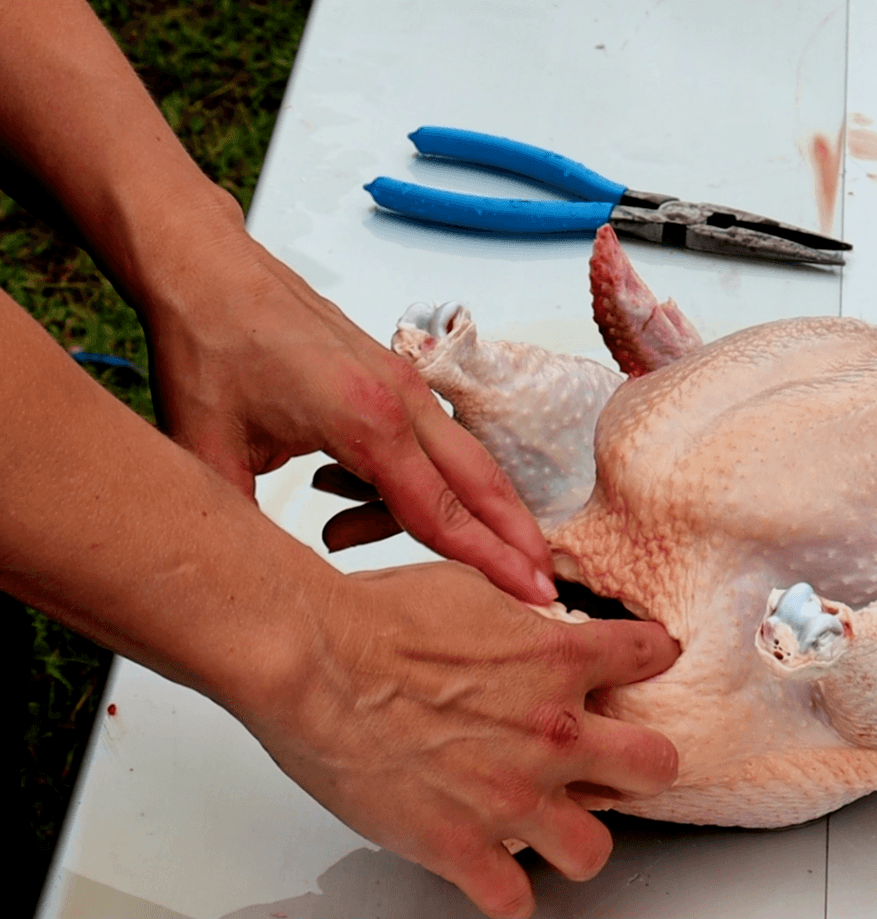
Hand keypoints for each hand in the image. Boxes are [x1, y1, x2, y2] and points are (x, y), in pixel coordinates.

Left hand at [140, 197, 554, 602]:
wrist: (205, 268)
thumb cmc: (209, 342)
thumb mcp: (208, 451)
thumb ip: (241, 528)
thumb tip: (255, 588)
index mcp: (365, 420)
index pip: (442, 512)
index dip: (489, 563)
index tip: (533, 595)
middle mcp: (400, 399)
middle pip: (481, 482)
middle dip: (514, 538)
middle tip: (544, 587)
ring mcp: (402, 384)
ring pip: (454, 464)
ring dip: (433, 511)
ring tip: (344, 533)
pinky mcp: (392, 378)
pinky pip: (424, 444)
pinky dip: (403, 481)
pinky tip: (338, 491)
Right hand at [245, 562, 679, 918]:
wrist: (313, 661)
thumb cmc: (376, 619)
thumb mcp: (470, 587)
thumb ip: (520, 613)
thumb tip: (531, 617)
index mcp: (558, 660)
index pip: (647, 655)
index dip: (649, 656)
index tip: (643, 662)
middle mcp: (551, 731)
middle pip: (655, 765)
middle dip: (640, 761)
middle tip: (615, 759)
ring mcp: (510, 796)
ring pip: (595, 851)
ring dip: (577, 837)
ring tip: (554, 824)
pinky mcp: (459, 846)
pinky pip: (512, 902)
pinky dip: (504, 890)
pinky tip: (492, 868)